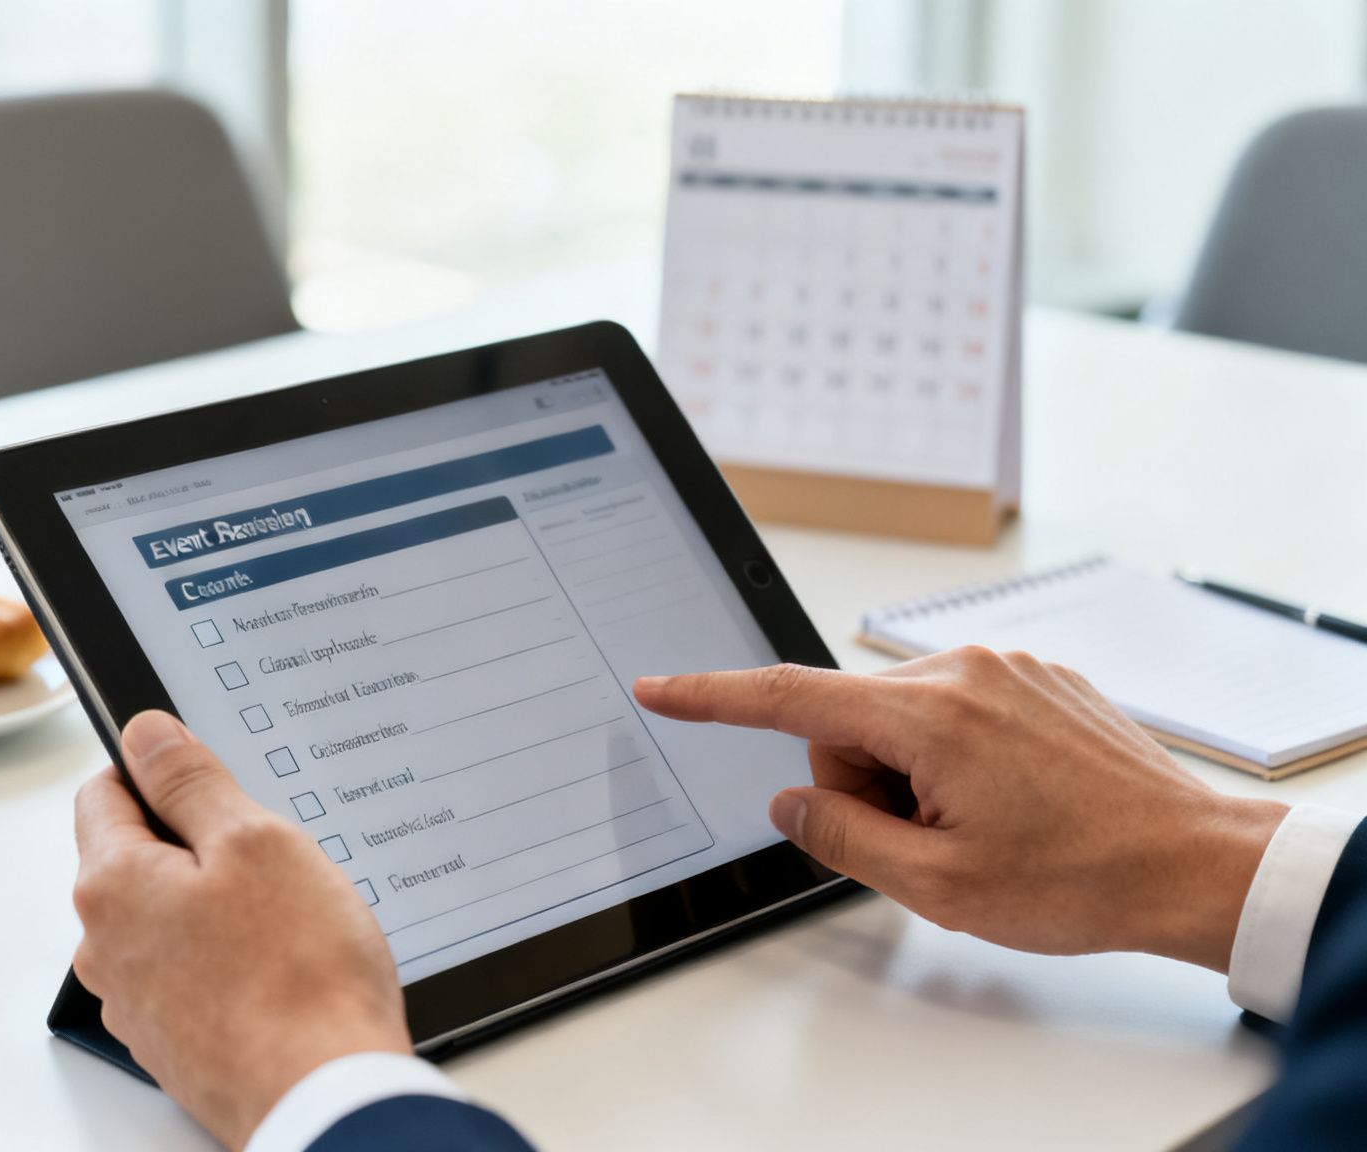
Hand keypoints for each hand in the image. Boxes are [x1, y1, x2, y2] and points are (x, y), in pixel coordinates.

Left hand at [72, 711, 409, 1148]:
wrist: (326, 1097)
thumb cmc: (298, 975)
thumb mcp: (254, 840)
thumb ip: (190, 781)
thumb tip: (146, 736)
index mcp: (111, 885)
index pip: (104, 791)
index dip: (159, 771)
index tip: (208, 775)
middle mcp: (105, 948)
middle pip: (135, 858)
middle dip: (196, 844)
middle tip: (268, 855)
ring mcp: (136, 1004)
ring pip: (166, 919)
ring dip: (214, 905)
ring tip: (284, 919)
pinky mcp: (172, 1043)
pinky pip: (190, 974)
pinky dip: (227, 960)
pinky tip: (280, 967)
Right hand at [635, 647, 1286, 971]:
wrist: (1197, 864)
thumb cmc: (1084, 878)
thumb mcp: (938, 885)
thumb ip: (842, 836)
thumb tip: (793, 802)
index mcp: (930, 716)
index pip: (788, 697)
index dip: (712, 698)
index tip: (660, 688)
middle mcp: (965, 671)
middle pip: (849, 722)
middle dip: (864, 784)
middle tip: (929, 843)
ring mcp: (1007, 668)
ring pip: (901, 720)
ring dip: (914, 776)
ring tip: (985, 827)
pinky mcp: (1036, 679)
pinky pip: (954, 712)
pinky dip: (956, 759)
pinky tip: (1013, 804)